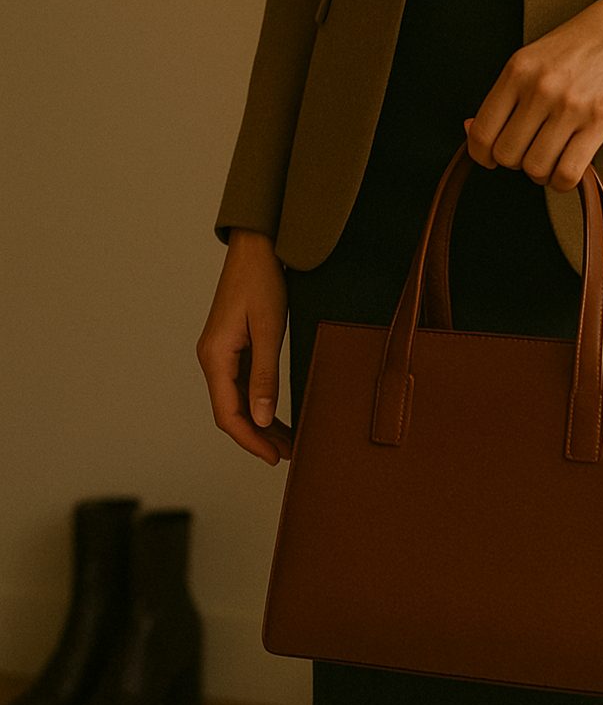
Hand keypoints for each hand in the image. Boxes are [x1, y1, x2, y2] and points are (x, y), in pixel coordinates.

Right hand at [195, 230, 292, 465]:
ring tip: (287, 441)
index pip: (228, 414)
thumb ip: (265, 376)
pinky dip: (259, 402)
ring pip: (237, 400)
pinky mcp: (232, 346)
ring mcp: (221, 353)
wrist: (256, 247)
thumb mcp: (268, 330)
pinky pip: (242, 384)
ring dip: (260, 422)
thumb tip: (261, 420)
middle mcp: (212, 358)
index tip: (274, 457)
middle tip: (288, 454)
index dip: (250, 440)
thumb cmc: (262, 281)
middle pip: (231, 411)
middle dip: (257, 437)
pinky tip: (276, 414)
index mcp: (215, 356)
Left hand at [462, 0, 602, 191]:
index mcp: (517, 71)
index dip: (481, 155)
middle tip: (531, 151)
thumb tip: (469, 128)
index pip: (482, 132)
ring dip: (542, 173)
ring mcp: (570, 105)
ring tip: (552, 158)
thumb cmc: (577, 46)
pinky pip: (569, 172)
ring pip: (536, 168)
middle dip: (516, 162)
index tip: (490, 158)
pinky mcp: (600, 120)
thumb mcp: (531, 60)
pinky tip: (568, 168)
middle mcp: (540, 88)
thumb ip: (504, 96)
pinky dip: (563, 181)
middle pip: (507, 155)